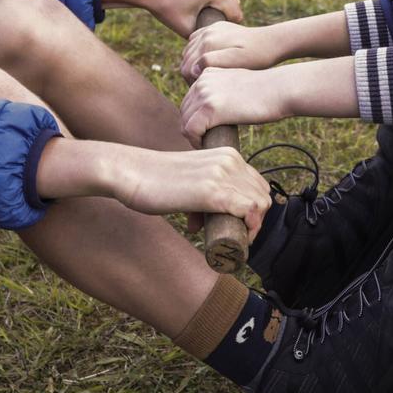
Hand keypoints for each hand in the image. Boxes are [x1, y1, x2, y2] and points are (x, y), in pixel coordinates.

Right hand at [107, 145, 267, 236]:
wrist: (129, 172)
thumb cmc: (153, 180)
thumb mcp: (188, 180)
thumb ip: (201, 192)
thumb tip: (202, 220)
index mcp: (226, 154)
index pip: (257, 184)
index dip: (253, 208)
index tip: (237, 225)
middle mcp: (229, 161)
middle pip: (263, 195)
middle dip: (254, 219)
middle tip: (234, 235)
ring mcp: (222, 175)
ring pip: (260, 204)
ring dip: (250, 227)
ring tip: (229, 237)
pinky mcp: (212, 192)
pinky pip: (249, 211)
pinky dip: (249, 228)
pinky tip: (237, 238)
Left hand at [121, 0, 241, 36]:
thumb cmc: (168, 10)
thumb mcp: (187, 30)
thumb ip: (204, 38)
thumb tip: (215, 48)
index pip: (236, 15)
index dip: (231, 29)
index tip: (222, 39)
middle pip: (235, 5)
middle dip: (228, 18)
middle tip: (218, 33)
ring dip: (225, 8)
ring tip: (215, 23)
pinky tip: (210, 10)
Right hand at [179, 20, 283, 79]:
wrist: (271, 42)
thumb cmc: (258, 57)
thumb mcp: (238, 62)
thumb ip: (214, 62)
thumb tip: (194, 68)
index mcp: (209, 42)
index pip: (187, 69)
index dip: (192, 84)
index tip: (204, 94)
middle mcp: (206, 32)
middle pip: (186, 60)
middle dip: (190, 76)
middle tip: (204, 88)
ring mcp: (209, 29)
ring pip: (188, 52)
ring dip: (192, 65)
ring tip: (206, 78)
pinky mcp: (214, 28)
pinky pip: (195, 43)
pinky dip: (196, 54)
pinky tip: (207, 65)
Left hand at [181, 67, 290, 143]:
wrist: (280, 89)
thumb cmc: (265, 93)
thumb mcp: (236, 86)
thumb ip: (221, 94)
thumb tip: (213, 113)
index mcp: (206, 73)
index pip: (189, 101)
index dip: (194, 119)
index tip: (206, 132)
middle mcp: (201, 81)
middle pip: (184, 112)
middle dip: (193, 129)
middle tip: (206, 141)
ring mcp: (204, 93)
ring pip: (185, 122)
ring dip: (194, 137)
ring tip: (208, 144)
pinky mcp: (210, 107)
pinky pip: (191, 130)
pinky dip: (196, 141)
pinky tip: (207, 145)